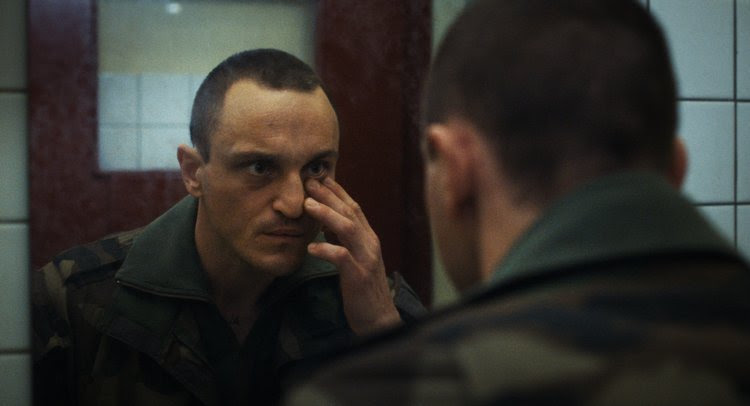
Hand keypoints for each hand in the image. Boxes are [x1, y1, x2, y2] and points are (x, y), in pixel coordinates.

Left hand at [304, 177, 401, 334]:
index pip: (355, 208)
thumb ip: (346, 241)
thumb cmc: (363, 289)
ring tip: (308, 205)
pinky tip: (312, 246)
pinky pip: (342, 258)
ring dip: (327, 215)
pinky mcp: (359, 276)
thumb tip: (327, 224)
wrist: (378, 318)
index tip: (321, 178)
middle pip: (351, 212)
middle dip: (329, 195)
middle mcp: (370, 244)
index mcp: (369, 239)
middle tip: (310, 182)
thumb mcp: (356, 259)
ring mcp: (366, 259)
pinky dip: (327, 249)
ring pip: (348, 229)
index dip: (338, 191)